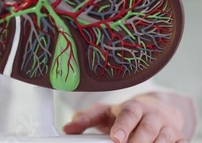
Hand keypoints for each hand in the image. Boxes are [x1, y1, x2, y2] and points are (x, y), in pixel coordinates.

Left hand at [63, 94, 185, 142]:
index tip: (116, 137)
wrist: (155, 111)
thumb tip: (68, 129)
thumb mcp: (104, 113)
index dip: (123, 125)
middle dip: (139, 140)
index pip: (129, 113)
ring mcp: (167, 127)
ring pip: (165, 138)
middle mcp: (152, 116)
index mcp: (132, 108)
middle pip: (148, 127)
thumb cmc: (125, 113)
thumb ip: (86, 119)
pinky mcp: (178, 138)